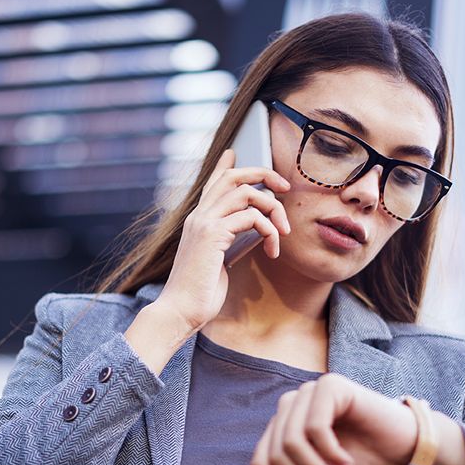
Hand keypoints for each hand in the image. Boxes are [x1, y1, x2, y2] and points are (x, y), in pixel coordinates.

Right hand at [155, 148, 291, 331]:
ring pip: (247, 192)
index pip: (212, 183)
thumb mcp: (219, 262)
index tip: (234, 153)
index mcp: (198, 222)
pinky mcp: (212, 235)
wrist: (179, 312)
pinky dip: (269, 230)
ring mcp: (203, 223)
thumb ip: (232, 241)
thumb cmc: (200, 293)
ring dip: (273, 208)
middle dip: (263, 174)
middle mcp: (198, 216)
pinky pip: (251, 216)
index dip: (224, 165)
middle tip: (284, 188)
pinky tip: (272, 251)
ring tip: (282, 233)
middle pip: (232, 177)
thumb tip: (255, 230)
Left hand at [225, 373, 417, 464]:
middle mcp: (290, 405)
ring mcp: (308, 392)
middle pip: (276, 454)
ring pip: (293, 443)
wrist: (401, 450)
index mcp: (281, 425)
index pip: (260, 462)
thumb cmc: (358, 463)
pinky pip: (315, 427)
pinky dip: (330, 453)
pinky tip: (347, 463)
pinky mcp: (330, 386)